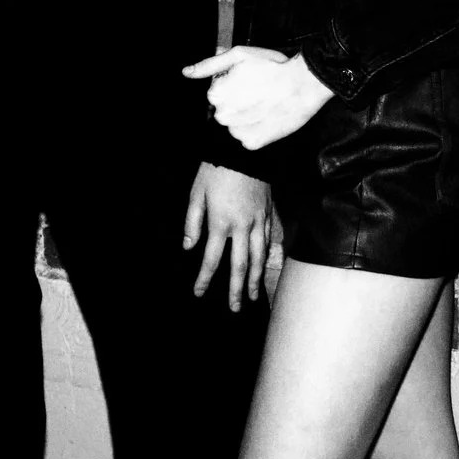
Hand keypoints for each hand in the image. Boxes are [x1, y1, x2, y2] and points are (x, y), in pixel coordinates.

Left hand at [183, 46, 333, 150]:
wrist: (302, 85)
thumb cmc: (271, 67)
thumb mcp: (238, 55)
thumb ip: (210, 64)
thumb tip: (187, 72)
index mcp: (215, 94)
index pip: (217, 91)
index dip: (234, 83)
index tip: (250, 80)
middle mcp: (221, 116)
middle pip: (225, 109)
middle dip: (237, 101)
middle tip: (258, 91)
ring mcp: (236, 132)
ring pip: (236, 124)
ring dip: (246, 116)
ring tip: (265, 103)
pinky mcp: (252, 144)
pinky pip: (248, 137)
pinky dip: (256, 129)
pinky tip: (267, 117)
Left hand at [183, 162, 277, 309]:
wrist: (242, 150)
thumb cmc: (214, 170)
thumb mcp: (196, 194)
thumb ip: (192, 222)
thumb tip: (189, 247)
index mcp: (220, 222)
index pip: (211, 259)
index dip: (204, 278)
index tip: (198, 292)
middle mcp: (241, 227)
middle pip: (239, 265)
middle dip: (236, 289)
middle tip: (235, 309)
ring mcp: (258, 221)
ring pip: (258, 257)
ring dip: (254, 279)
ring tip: (252, 296)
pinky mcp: (268, 214)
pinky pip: (268, 242)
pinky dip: (266, 258)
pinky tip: (263, 267)